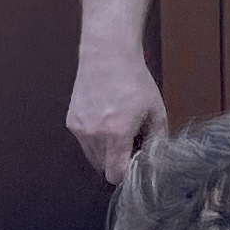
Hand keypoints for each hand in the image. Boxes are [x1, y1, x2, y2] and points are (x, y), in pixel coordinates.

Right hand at [66, 51, 168, 183]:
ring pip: (92, 157)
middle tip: (129, 144)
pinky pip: (84, 142)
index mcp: (117, 133)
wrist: (107, 55)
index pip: (115, 174)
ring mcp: (80, 128)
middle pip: (103, 168)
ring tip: (117, 130)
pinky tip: (104, 120)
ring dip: (104, 152)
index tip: (133, 165)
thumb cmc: (132, 79)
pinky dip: (94, 139)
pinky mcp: (72, 121)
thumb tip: (154, 158)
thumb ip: (157, 139)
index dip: (125, 174)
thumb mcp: (156, 110)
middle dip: (116, 162)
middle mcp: (94, 134)